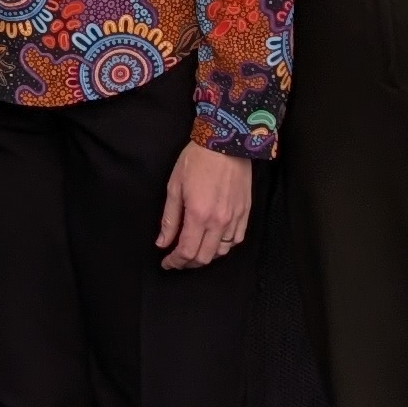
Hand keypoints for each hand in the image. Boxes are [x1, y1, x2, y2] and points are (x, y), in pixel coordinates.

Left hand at [154, 141, 253, 269]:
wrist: (225, 142)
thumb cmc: (196, 160)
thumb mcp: (175, 187)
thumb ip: (169, 219)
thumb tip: (162, 242)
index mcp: (198, 215)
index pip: (186, 251)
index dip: (175, 262)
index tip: (167, 263)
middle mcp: (219, 221)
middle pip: (204, 257)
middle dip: (188, 263)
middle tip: (177, 260)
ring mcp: (235, 218)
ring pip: (221, 252)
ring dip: (206, 256)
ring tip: (194, 250)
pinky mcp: (245, 212)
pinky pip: (236, 240)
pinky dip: (223, 246)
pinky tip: (214, 241)